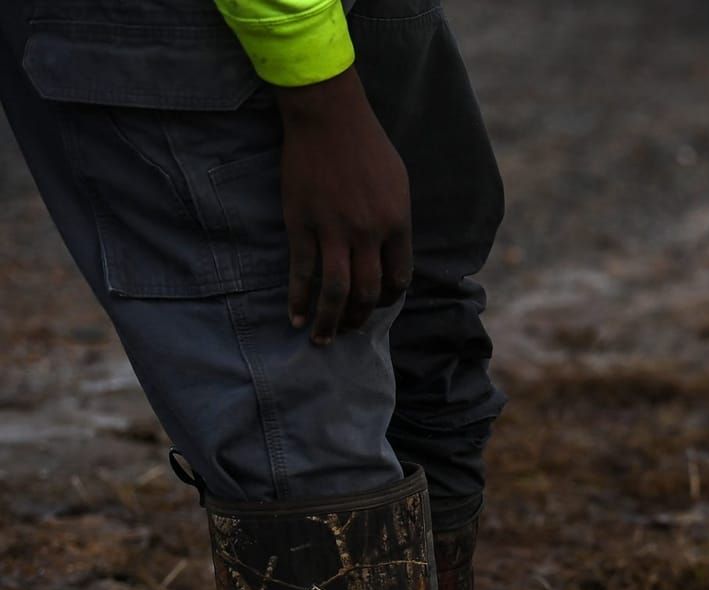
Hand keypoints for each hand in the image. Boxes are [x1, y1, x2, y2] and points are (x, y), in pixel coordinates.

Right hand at [274, 68, 411, 345]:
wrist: (328, 117)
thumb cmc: (367, 146)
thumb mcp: (398, 184)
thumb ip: (397, 221)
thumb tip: (393, 253)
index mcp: (397, 223)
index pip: (398, 278)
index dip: (388, 298)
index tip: (377, 304)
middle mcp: (369, 232)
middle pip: (368, 292)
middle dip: (361, 318)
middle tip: (350, 332)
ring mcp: (333, 229)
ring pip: (336, 291)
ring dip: (330, 322)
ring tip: (322, 340)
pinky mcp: (302, 223)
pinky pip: (302, 271)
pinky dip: (298, 298)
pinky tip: (296, 316)